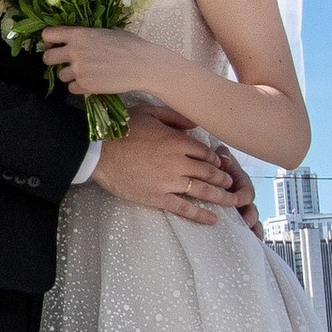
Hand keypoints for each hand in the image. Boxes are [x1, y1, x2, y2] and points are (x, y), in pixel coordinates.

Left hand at [38, 24, 148, 97]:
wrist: (142, 64)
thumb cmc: (129, 45)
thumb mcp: (104, 32)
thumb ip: (86, 36)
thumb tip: (78, 39)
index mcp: (78, 34)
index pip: (48, 35)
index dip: (48, 41)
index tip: (54, 45)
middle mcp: (73, 51)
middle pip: (47, 58)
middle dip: (52, 60)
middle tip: (63, 62)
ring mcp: (78, 70)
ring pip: (60, 75)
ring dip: (69, 75)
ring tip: (85, 73)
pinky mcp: (84, 86)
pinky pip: (71, 88)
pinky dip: (79, 87)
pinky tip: (91, 82)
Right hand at [94, 117, 250, 221]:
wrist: (98, 151)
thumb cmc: (122, 129)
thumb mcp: (150, 112)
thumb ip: (175, 116)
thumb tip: (195, 124)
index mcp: (177, 141)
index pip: (205, 153)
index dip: (216, 160)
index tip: (222, 165)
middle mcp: (178, 162)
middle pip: (209, 172)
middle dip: (224, 179)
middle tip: (232, 184)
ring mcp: (169, 182)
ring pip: (202, 191)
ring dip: (220, 197)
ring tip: (232, 201)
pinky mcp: (158, 197)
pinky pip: (184, 208)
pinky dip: (200, 215)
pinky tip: (213, 219)